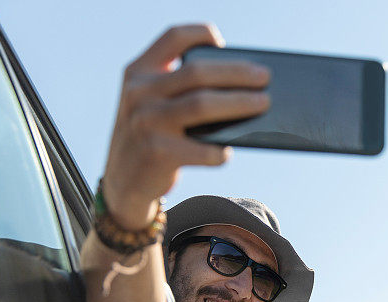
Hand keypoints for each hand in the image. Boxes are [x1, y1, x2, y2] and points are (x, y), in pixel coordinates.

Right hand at [101, 24, 270, 228]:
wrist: (123, 181)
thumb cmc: (152, 137)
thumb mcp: (152, 104)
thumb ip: (178, 89)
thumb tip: (241, 86)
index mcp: (138, 72)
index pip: (172, 39)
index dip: (199, 34)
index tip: (221, 41)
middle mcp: (139, 93)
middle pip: (197, 72)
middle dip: (237, 73)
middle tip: (265, 78)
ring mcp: (146, 122)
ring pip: (202, 105)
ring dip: (239, 103)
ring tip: (263, 103)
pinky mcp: (157, 153)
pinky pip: (202, 149)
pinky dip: (220, 151)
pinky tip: (228, 151)